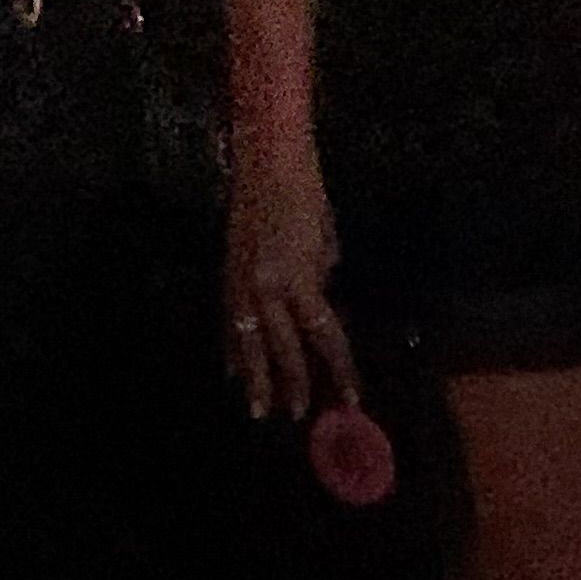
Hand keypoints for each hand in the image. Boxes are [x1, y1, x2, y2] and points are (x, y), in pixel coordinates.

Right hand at [224, 130, 363, 422]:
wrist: (265, 163)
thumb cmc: (307, 196)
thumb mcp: (326, 242)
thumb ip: (320, 281)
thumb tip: (318, 311)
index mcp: (300, 279)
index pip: (324, 335)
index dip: (340, 369)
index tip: (352, 399)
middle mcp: (268, 287)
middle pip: (282, 346)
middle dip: (292, 383)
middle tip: (297, 416)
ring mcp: (242, 282)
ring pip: (248, 340)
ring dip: (253, 376)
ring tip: (255, 408)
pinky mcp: (227, 274)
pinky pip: (230, 320)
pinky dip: (231, 346)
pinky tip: (231, 369)